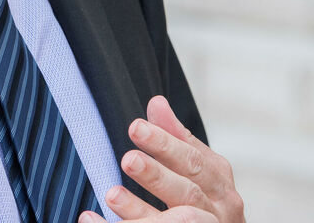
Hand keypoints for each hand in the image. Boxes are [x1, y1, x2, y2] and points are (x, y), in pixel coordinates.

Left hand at [79, 96, 243, 222]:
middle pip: (187, 192)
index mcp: (219, 183)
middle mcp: (218, 209)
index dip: (165, 143)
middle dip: (157, 174)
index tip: (136, 127)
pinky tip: (94, 219)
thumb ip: (178, 139)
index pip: (192, 159)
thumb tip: (156, 102)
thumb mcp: (202, 171)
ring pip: (178, 222)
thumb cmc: (210, 203)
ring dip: (141, 210)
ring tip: (112, 194)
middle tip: (128, 159)